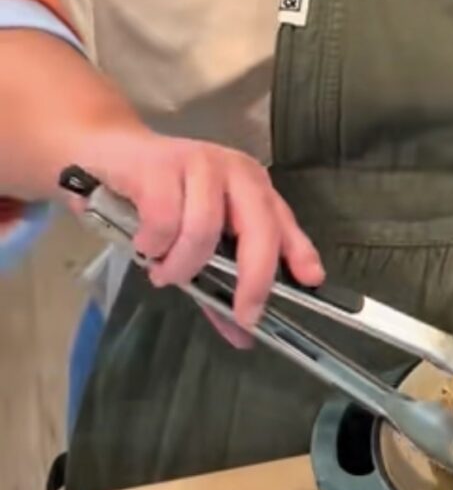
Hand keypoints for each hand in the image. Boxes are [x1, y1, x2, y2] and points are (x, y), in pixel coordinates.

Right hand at [67, 129, 323, 331]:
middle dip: (255, 277)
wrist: (104, 155)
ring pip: (205, 229)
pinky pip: (164, 219)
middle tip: (242, 312)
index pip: (282, 221)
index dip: (298, 252)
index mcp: (249, 186)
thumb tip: (242, 334)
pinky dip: (154, 243)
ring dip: (183, 264)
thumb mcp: (192, 242)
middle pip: (258, 226)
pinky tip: (145, 245)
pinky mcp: (159, 166)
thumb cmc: (155, 200)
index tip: (311, 281)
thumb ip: (218, 285)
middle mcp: (232, 171)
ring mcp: (198, 163)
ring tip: (164, 272)